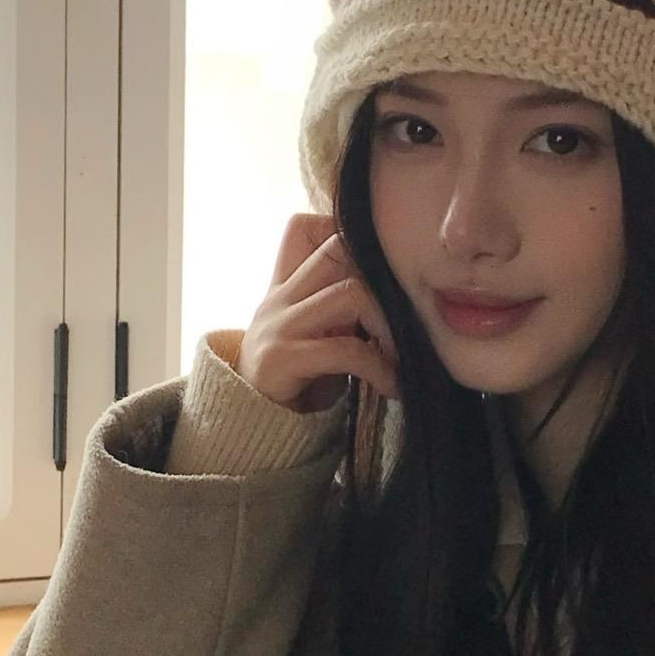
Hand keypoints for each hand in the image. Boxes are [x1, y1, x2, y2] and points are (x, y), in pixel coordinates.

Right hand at [238, 213, 399, 414]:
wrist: (246, 427)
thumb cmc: (293, 383)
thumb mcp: (314, 335)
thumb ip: (341, 310)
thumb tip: (403, 298)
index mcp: (285, 287)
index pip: (303, 228)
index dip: (345, 232)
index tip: (380, 269)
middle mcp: (279, 299)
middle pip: (337, 248)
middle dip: (383, 275)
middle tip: (408, 314)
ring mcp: (278, 326)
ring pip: (351, 293)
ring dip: (389, 326)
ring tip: (402, 356)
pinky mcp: (281, 360)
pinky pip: (346, 351)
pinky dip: (380, 368)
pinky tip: (391, 386)